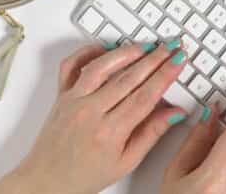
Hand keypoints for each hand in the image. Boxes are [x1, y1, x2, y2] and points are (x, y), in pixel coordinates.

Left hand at [0, 40, 189, 193]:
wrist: (45, 182)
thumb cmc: (84, 176)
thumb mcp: (126, 162)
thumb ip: (152, 133)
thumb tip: (176, 113)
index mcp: (109, 132)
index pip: (146, 95)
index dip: (166, 74)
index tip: (180, 60)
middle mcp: (89, 112)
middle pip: (129, 77)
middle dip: (156, 58)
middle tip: (172, 45)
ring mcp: (73, 101)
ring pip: (102, 66)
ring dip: (127, 52)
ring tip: (147, 45)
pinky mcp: (61, 95)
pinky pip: (71, 66)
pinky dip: (88, 52)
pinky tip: (106, 48)